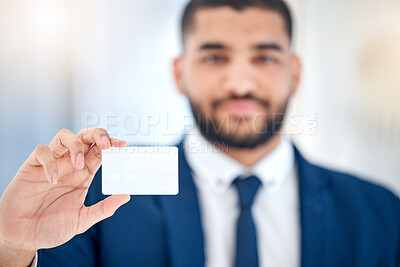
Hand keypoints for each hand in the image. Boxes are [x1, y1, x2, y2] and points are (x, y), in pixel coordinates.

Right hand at [0, 128, 129, 262]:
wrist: (23, 237)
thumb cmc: (51, 227)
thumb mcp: (82, 220)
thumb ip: (103, 209)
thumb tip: (125, 196)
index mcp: (83, 175)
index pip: (99, 151)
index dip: (111, 144)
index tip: (122, 145)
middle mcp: (69, 166)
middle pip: (84, 137)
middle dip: (97, 134)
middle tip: (106, 144)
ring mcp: (51, 164)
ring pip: (64, 136)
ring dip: (75, 145)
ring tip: (78, 164)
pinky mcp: (32, 167)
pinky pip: (41, 151)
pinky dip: (49, 161)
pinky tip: (52, 180)